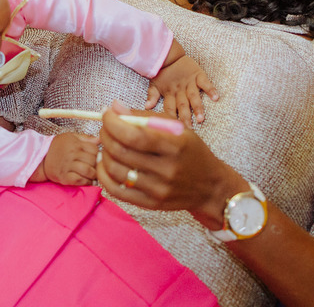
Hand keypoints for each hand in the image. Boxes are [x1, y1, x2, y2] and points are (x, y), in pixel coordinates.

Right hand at [38, 132, 99, 185]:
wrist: (41, 158)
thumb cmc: (57, 146)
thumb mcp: (70, 137)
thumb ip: (85, 138)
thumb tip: (100, 140)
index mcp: (75, 144)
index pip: (94, 149)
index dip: (97, 154)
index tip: (95, 157)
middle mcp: (72, 154)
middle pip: (93, 160)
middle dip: (96, 165)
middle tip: (96, 167)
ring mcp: (68, 166)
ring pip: (88, 171)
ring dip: (94, 175)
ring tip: (93, 175)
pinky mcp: (64, 177)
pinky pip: (80, 181)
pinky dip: (86, 182)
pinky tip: (87, 181)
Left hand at [96, 100, 242, 227]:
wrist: (209, 186)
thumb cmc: (190, 151)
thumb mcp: (176, 128)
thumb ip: (144, 117)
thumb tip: (114, 108)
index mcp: (175, 146)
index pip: (135, 135)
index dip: (113, 123)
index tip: (107, 114)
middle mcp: (167, 169)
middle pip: (121, 152)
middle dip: (106, 135)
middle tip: (105, 128)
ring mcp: (158, 189)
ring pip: (115, 170)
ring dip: (104, 153)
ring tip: (107, 144)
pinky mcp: (151, 204)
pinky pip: (117, 191)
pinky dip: (104, 175)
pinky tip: (106, 164)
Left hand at [146, 56, 217, 124]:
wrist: (169, 54)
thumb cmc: (162, 72)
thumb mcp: (154, 84)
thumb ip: (152, 96)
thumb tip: (146, 108)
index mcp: (169, 93)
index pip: (170, 108)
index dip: (172, 118)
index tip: (174, 129)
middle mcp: (179, 90)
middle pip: (182, 105)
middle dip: (186, 117)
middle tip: (189, 129)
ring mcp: (189, 82)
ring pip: (194, 97)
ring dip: (197, 107)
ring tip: (201, 118)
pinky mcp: (197, 75)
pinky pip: (205, 83)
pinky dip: (211, 90)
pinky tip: (216, 98)